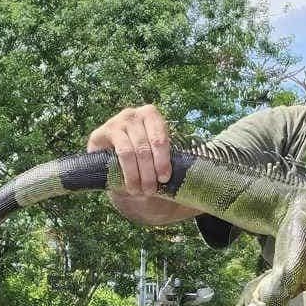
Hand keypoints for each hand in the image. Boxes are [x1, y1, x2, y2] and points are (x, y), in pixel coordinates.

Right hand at [87, 104, 199, 224]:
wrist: (114, 164)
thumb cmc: (144, 161)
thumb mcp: (158, 158)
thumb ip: (175, 164)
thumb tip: (203, 188)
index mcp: (152, 115)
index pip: (160, 137)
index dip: (163, 160)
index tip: (165, 179)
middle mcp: (133, 114)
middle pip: (145, 147)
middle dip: (150, 172)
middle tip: (152, 190)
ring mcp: (116, 122)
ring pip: (131, 152)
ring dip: (138, 175)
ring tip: (142, 191)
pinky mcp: (102, 133)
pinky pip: (117, 153)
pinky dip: (126, 172)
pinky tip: (129, 186)